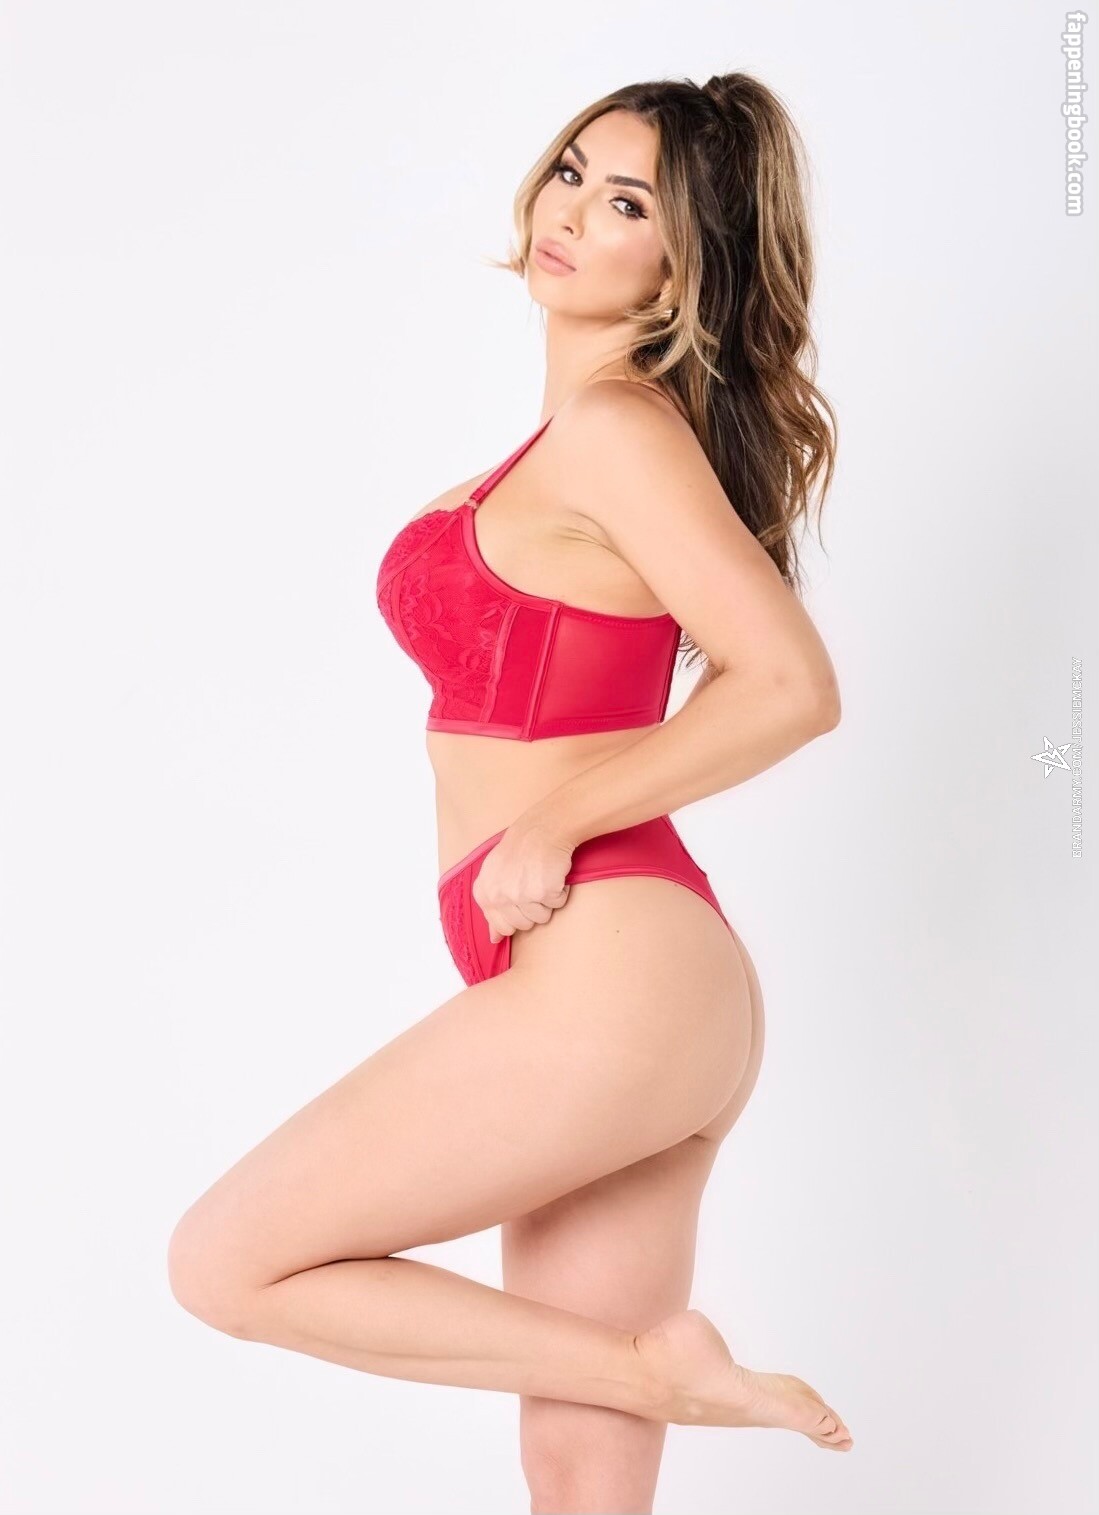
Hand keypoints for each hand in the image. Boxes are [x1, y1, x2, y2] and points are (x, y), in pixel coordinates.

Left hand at [472, 818, 575, 945]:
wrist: (543, 828)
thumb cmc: (520, 850)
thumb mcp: (495, 875)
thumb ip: (492, 907)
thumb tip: (494, 938)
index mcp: (484, 893)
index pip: (501, 927)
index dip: (516, 915)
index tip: (520, 896)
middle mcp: (499, 895)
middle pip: (523, 925)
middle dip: (532, 908)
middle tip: (532, 883)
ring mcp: (520, 894)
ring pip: (541, 917)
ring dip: (546, 900)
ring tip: (541, 876)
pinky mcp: (543, 891)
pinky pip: (557, 904)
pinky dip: (560, 890)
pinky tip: (553, 873)